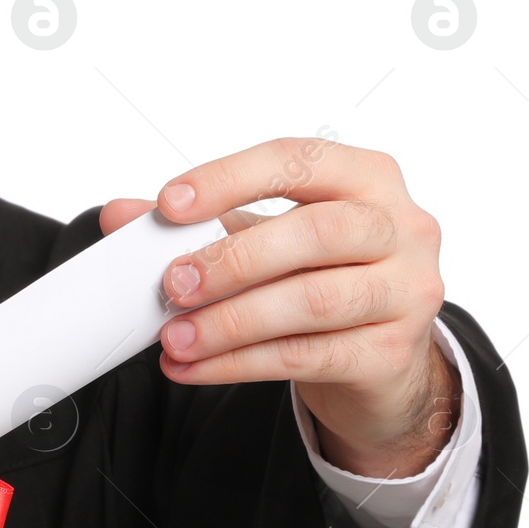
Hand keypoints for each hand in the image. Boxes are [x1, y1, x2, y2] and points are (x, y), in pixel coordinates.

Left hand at [100, 136, 458, 475]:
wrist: (382, 357)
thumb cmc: (323, 276)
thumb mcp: (263, 237)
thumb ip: (199, 222)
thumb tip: (121, 215)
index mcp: (367, 177)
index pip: (296, 160)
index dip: (229, 179)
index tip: (169, 205)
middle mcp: (400, 228)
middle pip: (317, 233)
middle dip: (233, 258)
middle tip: (172, 284)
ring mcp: (407, 292)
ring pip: (312, 302)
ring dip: (229, 322)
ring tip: (174, 337)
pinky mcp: (392, 354)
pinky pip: (306, 357)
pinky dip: (238, 363)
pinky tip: (195, 367)